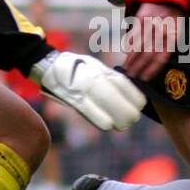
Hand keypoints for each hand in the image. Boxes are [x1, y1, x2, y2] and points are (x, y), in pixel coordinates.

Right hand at [28, 50, 145, 131]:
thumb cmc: (78, 67)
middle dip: (130, 116)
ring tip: (118, 121)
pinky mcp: (77, 105)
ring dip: (119, 123)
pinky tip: (107, 122)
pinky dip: (105, 123)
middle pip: (125, 109)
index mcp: (104, 72)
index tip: (139, 105)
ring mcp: (86, 94)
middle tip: (130, 117)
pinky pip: (97, 121)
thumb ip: (113, 78)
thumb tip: (131, 93)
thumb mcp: (98, 66)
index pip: (129, 90)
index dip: (138, 100)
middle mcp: (97, 82)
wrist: (50, 67)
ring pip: (113, 120)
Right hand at [121, 1, 183, 81]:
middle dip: (138, 66)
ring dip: (131, 58)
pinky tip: (125, 52)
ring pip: (138, 46)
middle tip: (131, 75)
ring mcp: (150, 26)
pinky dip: (128, 44)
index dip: (152, 69)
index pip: (161, 58)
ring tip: (126, 67)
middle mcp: (160, 33)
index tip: (144, 78)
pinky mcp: (141, 18)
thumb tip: (154, 62)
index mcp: (172, 38)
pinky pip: (133, 34)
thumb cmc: (172, 19)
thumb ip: (166, 47)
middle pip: (147, 54)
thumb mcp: (176, 32)